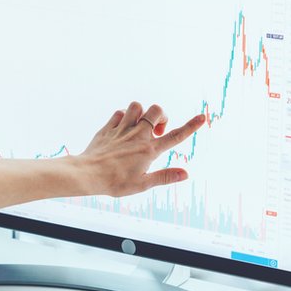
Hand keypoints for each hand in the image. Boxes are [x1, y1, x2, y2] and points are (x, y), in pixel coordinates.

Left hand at [76, 101, 203, 196]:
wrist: (88, 174)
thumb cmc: (115, 182)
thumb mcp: (142, 184)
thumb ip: (164, 177)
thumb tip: (186, 174)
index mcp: (149, 150)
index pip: (175, 136)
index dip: (191, 126)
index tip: (202, 117)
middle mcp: (138, 135)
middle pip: (157, 110)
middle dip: (161, 115)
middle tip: (157, 131)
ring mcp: (123, 129)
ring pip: (137, 106)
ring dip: (142, 112)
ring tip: (139, 126)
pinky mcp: (109, 128)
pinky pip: (120, 112)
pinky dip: (124, 116)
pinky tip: (123, 128)